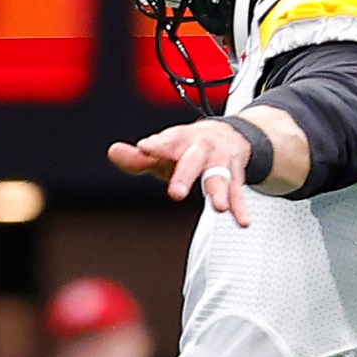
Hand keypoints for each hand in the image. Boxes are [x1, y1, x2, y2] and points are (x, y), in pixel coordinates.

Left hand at [109, 120, 253, 227]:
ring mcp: (220, 162)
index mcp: (180, 140)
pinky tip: (242, 221)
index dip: (156, 145)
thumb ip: (138, 158)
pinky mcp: (234, 176)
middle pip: (193, 160)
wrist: (228, 134)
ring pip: (220, 176)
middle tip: (176, 193)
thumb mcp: (163, 150)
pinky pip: (237, 193)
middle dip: (185, 175)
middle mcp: (201, 148)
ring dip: (219, 192)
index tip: (144, 148)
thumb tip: (113, 152)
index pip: (166, 141)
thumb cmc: (187, 148)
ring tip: (219, 208)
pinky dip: (239, 207)